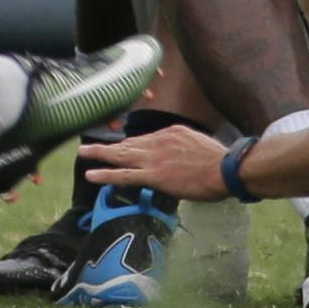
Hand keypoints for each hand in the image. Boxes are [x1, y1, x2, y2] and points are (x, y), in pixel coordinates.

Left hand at [80, 122, 230, 203]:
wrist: (225, 169)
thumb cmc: (219, 162)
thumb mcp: (199, 144)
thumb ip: (184, 147)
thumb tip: (178, 157)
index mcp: (170, 132)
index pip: (144, 139)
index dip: (130, 146)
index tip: (120, 150)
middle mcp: (158, 141)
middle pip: (127, 143)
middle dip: (108, 146)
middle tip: (88, 146)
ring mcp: (154, 158)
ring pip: (120, 155)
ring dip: (100, 154)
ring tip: (83, 153)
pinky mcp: (153, 175)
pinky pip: (124, 175)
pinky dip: (106, 174)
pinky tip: (92, 174)